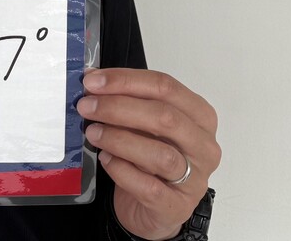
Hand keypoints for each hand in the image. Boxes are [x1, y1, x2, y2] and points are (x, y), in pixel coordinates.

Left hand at [77, 68, 220, 240]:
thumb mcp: (142, 124)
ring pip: (161, 154)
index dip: (125, 80)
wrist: (154, 209)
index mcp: (199, 116)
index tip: (92, 81)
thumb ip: (126, 103)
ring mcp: (195, 179)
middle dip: (118, 107)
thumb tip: (92, 81)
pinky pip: (149, 187)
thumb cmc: (149, 158)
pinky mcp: (176, 207)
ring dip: (119, 139)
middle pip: (165, 117)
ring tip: (93, 133)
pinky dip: (122, 170)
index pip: (165, 87)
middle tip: (87, 106)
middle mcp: (203, 146)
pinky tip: (105, 160)